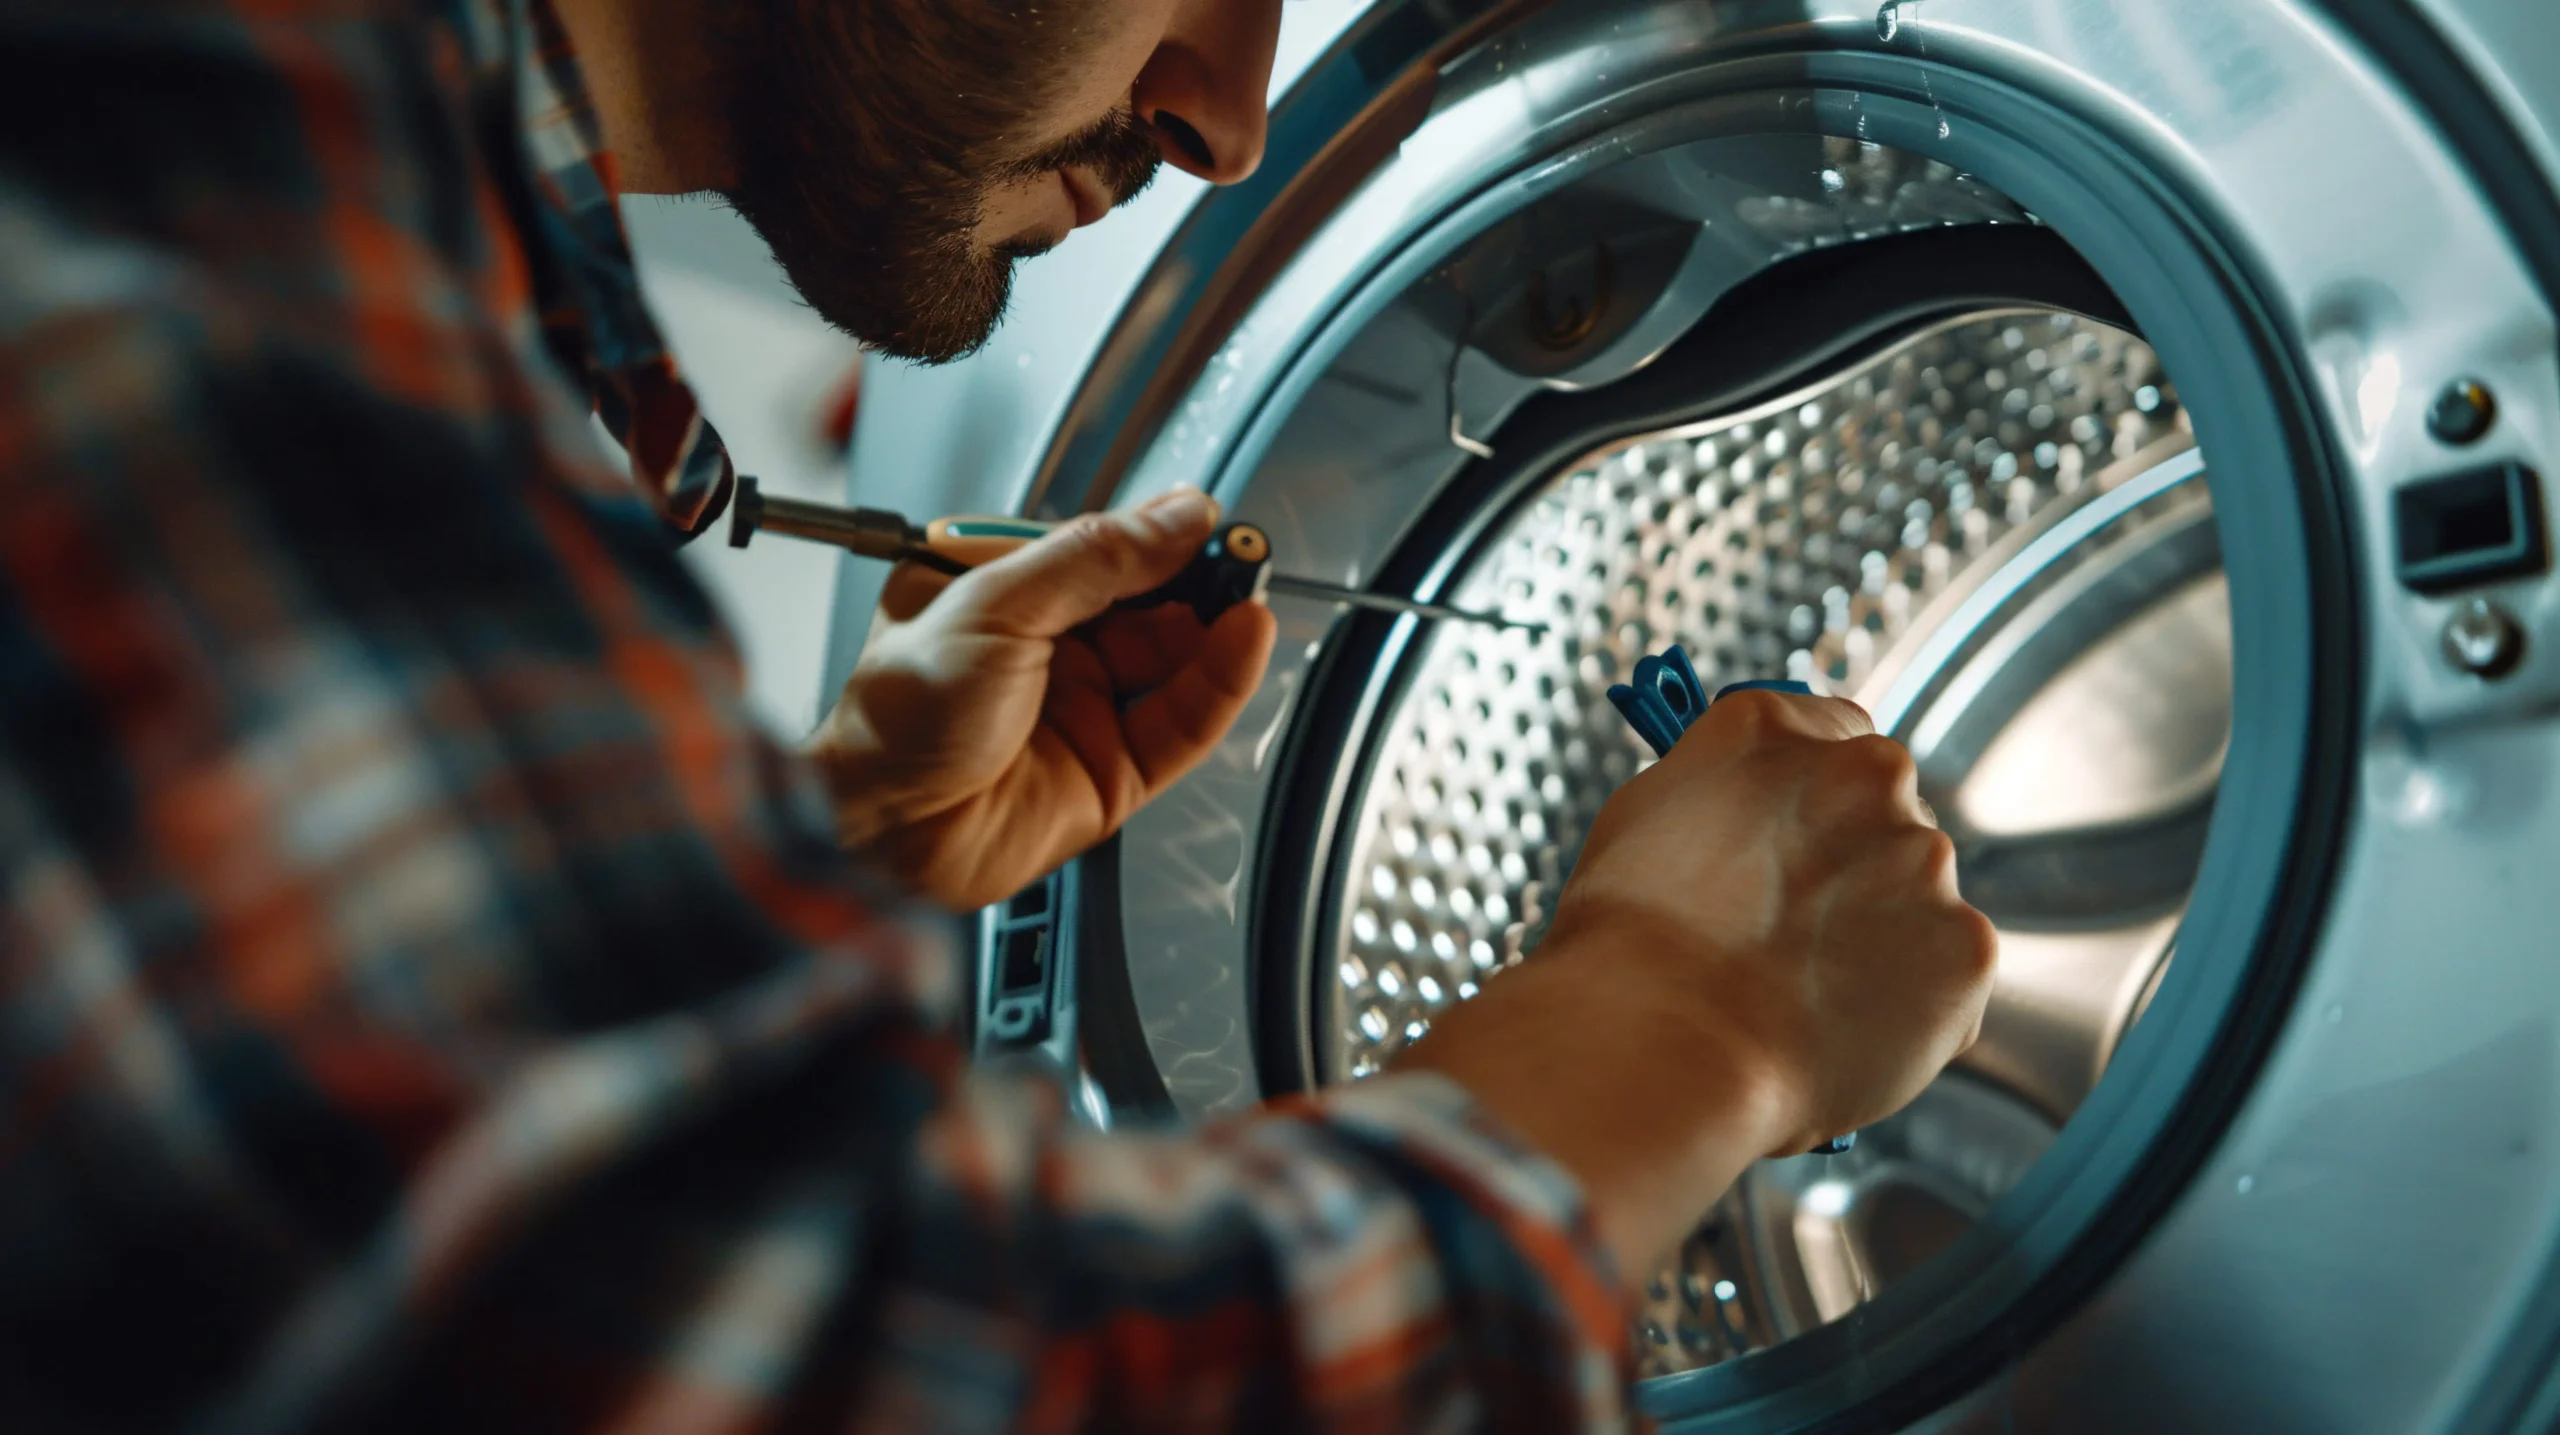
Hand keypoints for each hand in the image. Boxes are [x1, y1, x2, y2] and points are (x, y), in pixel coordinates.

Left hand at [809, 488, 1278, 910]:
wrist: (881, 832)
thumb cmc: (896, 719)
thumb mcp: (994, 604)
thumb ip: (1094, 559)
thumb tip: (1172, 518)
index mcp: (1000, 594)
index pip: (1100, 553)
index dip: (1155, 537)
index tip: (1205, 520)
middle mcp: (1043, 651)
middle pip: (1148, 605)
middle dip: (1196, 579)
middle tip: (1239, 555)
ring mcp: (1080, 712)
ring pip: (1173, 662)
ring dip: (1215, 628)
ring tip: (1249, 593)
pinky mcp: (1111, 773)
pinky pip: (1181, 724)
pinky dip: (1219, 684)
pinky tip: (1242, 642)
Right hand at [1396, 689, 1994, 1279]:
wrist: (1664, 1050)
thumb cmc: (1627, 949)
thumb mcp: (1642, 822)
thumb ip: (1720, 794)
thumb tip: (1747, 816)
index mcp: (1775, 728)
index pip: (1837, 730)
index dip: (1819, 793)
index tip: (1800, 836)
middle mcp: (1865, 771)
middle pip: (1888, 811)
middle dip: (1855, 866)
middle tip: (1792, 937)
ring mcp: (1925, 859)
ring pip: (1918, 897)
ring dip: (1881, 937)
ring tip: (1803, 1001)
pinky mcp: (1965, 946)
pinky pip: (1947, 973)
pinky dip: (1912, 1006)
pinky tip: (1839, 1033)